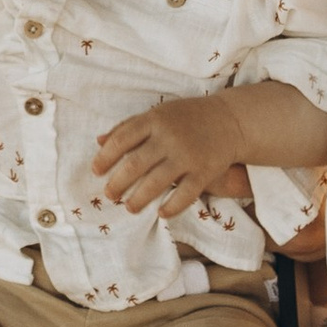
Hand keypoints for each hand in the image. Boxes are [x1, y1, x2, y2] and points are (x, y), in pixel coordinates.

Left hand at [95, 94, 245, 217]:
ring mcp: (188, 155)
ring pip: (156, 183)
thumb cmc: (187, 117)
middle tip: (109, 195)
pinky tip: (161, 213)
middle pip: (135, 164)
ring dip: (139, 199)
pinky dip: (172, 206)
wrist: (230, 120)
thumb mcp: (158, 113)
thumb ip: (129, 126)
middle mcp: (169, 137)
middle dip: (118, 183)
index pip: (121, 139)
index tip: (96, 172)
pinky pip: (185, 194)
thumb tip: (98, 141)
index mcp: (154, 120)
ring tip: (129, 208)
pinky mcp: (205, 171)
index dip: (105, 157)